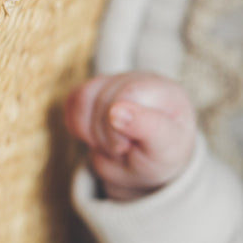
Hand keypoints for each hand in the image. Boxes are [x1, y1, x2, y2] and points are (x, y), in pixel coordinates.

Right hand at [64, 71, 196, 200]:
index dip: (116, 127)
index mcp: (167, 92)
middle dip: (106, 136)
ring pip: (84, 97)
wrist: (149, 163)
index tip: (124, 147)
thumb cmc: (161, 156)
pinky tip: (97, 137)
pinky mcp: (96, 89)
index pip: (129, 94)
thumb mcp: (164, 151)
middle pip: (103, 99)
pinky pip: (74, 101)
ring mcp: (117, 81)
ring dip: (91, 132)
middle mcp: (143, 79)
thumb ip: (148, 129)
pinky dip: (79, 126)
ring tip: (112, 145)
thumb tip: (115, 110)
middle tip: (125, 151)